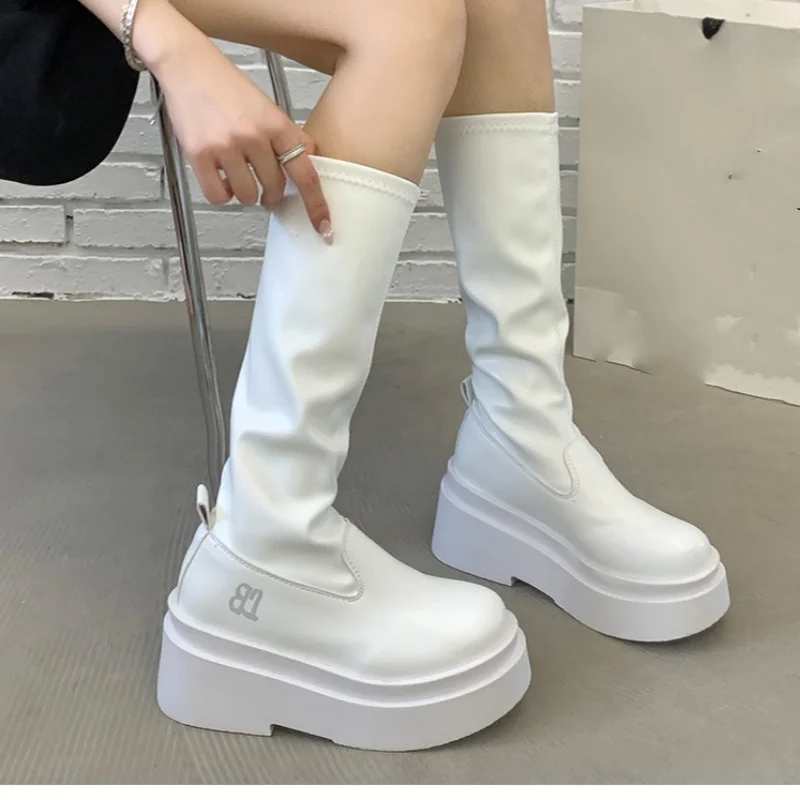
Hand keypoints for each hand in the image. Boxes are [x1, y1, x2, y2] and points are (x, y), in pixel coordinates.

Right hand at [136, 9, 331, 240]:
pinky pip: (219, 196)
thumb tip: (308, 164)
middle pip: (275, 190)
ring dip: (245, 193)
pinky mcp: (200, 154)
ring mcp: (227, 146)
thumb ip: (288, 137)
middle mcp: (255, 136)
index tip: (324, 227)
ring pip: (248, 196)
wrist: (188, 65)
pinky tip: (220, 178)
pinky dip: (222, 194)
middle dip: (271, 194)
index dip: (316, 204)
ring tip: (237, 174)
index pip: (306, 173)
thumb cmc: (228, 88)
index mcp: (277, 125)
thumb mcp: (268, 108)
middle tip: (262, 183)